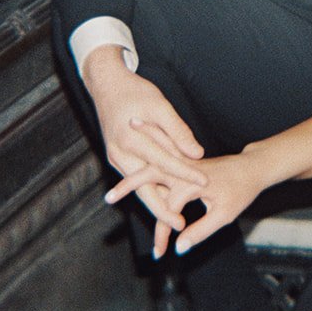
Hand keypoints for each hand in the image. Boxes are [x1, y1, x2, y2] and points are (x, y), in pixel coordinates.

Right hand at [84, 47, 205, 215]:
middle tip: (179, 225)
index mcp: (131, 138)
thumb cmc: (135, 92)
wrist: (106, 85)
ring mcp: (115, 157)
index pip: (164, 161)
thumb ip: (178, 131)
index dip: (186, 174)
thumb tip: (197, 154)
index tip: (204, 184)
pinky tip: (163, 198)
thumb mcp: (159, 105)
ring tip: (173, 219)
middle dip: (161, 208)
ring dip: (155, 201)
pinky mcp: (116, 158)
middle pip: (143, 187)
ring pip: (138, 186)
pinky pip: (134, 178)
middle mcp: (120, 152)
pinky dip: (148, 189)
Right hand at [105, 134, 274, 259]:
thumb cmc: (241, 191)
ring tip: (115, 188)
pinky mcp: (184, 164)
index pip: (168, 208)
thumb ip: (201, 231)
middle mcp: (184, 169)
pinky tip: (132, 179)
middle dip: (128, 186)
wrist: (251, 168)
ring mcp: (183, 164)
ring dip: (133, 175)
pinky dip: (144, 170)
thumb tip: (180, 246)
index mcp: (193, 181)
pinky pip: (160, 166)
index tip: (160, 252)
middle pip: (150, 175)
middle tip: (109, 198)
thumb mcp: (224, 214)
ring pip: (152, 168)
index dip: (162, 232)